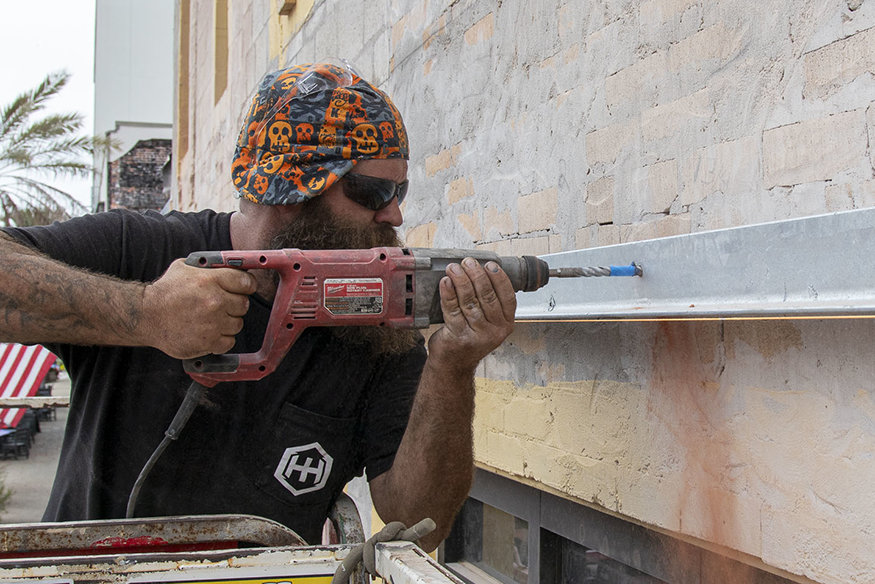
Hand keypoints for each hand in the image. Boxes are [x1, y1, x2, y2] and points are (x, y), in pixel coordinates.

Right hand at [142, 259, 256, 358]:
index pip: (247, 282)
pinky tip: (211, 331)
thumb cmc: (165, 292)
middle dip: (235, 304)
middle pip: (244, 304)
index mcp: (210, 280)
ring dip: (228, 322)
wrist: (146, 315)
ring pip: (238, 324)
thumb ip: (209, 266)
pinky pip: (229, 341)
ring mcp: (213, 323)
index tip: (245, 288)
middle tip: (223, 304)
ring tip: (212, 318)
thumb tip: (233, 265)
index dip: (247, 285)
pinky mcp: (208, 342)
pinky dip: (222, 338)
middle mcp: (215, 301)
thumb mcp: (185, 267)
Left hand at [428, 258, 516, 372]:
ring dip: (460, 280)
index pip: (507, 297)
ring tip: (453, 268)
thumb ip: (491, 302)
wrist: (454, 363)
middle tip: (467, 262)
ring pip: (469, 301)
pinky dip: (448, 293)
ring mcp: (476, 335)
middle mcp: (494, 331)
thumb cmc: (470, 337)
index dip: (499, 278)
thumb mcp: (489, 323)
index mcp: (506, 324)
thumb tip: (481, 270)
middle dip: (476, 275)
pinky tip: (446, 282)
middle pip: (487, 296)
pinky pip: (452, 310)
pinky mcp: (458, 336)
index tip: (489, 265)